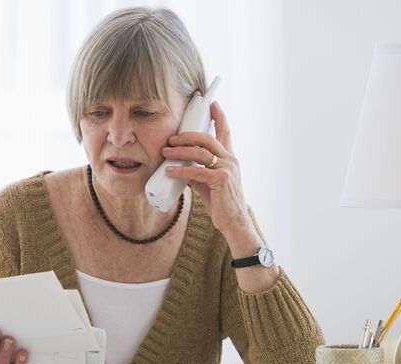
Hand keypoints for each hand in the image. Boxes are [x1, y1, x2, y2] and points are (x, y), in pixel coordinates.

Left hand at [162, 100, 249, 234]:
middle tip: (171, 138)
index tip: (212, 104)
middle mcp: (230, 160)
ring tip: (165, 152)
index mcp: (229, 159)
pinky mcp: (221, 180)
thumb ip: (198, 173)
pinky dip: (180, 170)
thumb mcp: (208, 185)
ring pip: (201, 152)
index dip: (219, 117)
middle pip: (207, 138)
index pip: (225, 132)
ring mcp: (227, 169)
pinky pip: (196, 171)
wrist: (234, 223)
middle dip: (187, 135)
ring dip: (180, 150)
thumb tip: (181, 168)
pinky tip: (169, 171)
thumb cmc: (222, 204)